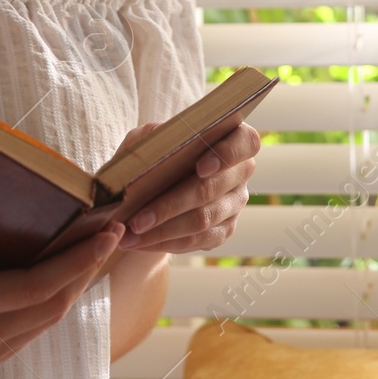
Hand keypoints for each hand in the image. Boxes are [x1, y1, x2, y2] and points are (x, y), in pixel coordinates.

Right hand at [0, 193, 125, 378]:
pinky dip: (46, 310)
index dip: (78, 259)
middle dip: (86, 270)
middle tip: (110, 236)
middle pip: (52, 306)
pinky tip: (50, 289)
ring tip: (88, 256)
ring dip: (70, 291)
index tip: (107, 233)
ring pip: (42, 326)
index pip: (38, 286)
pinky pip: (23, 337)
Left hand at [111, 120, 260, 253]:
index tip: (200, 168)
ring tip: (131, 235)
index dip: (226, 155)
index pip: (246, 143)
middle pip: (210, 189)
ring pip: (202, 221)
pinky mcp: (224, 230)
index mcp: (234, 139)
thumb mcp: (150, 137)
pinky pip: (198, 240)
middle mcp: (241, 172)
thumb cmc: (156, 154)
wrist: (154, 186)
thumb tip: (155, 142)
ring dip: (163, 230)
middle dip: (170, 206)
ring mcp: (235, 204)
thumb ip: (153, 135)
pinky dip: (165, 242)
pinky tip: (141, 242)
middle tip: (138, 220)